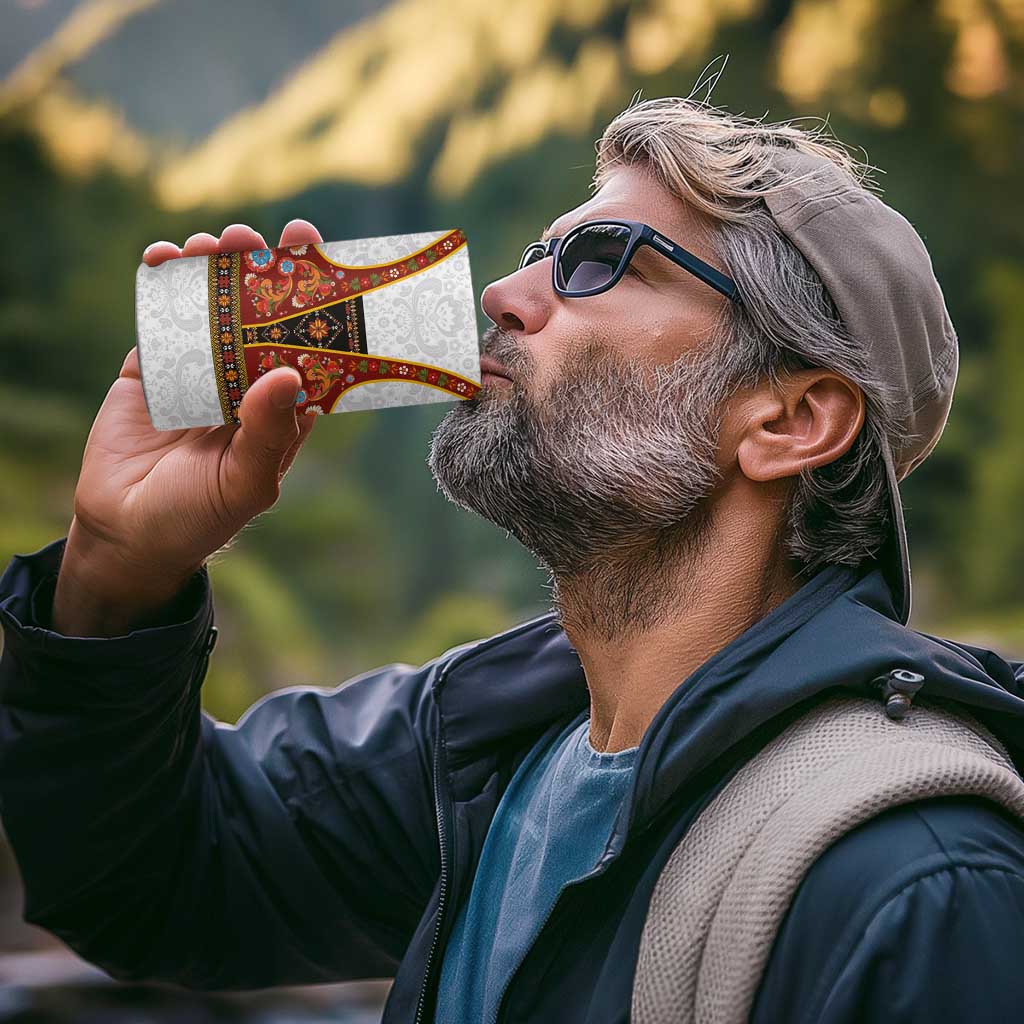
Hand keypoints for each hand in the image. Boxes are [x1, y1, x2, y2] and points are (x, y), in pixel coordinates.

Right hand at [54, 220, 323, 632]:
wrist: (126, 533)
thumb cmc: (199, 517)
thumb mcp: (245, 482)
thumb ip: (268, 432)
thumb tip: (288, 374)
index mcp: (280, 408)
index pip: (306, 345)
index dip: (314, 302)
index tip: (317, 256)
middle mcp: (245, 383)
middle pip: (259, 315)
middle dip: (259, 272)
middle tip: (255, 239)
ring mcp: (199, 372)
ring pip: (211, 308)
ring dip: (212, 269)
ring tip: (211, 243)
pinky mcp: (153, 368)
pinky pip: (161, 319)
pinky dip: (162, 284)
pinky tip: (164, 258)